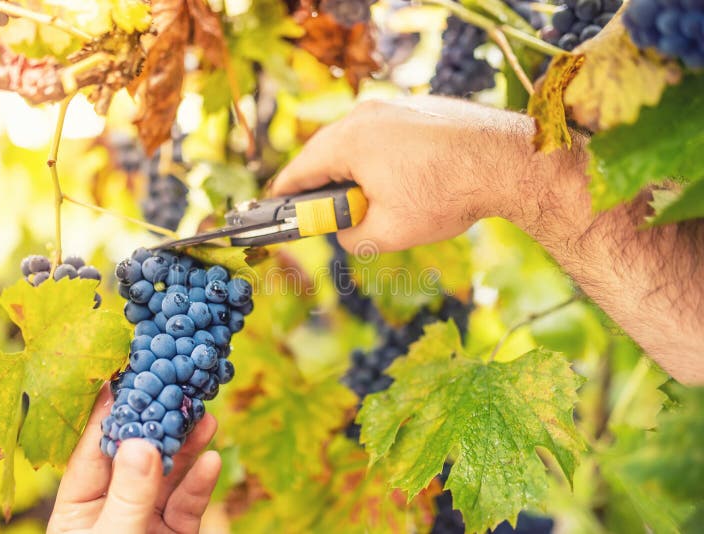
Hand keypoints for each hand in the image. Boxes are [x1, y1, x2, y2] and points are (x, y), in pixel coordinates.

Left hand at [47, 387, 220, 533]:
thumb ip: (128, 495)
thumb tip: (142, 443)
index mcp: (78, 507)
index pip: (95, 451)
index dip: (111, 413)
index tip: (127, 376)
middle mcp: (113, 506)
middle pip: (137, 455)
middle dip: (159, 422)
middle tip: (178, 387)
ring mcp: (147, 518)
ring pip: (168, 474)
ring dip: (187, 446)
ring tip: (205, 418)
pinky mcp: (175, 532)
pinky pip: (188, 503)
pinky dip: (201, 482)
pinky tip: (212, 460)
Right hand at [270, 97, 550, 252]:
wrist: (509, 161)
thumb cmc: (446, 195)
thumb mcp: (388, 234)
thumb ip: (350, 239)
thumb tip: (343, 233)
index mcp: (348, 141)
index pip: (299, 170)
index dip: (285, 196)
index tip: (278, 210)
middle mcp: (366, 115)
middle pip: (325, 153)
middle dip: (324, 185)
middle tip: (328, 213)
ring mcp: (394, 107)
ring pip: (357, 143)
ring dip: (356, 172)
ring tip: (374, 202)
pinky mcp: (418, 108)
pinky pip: (384, 135)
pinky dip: (381, 159)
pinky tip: (403, 182)